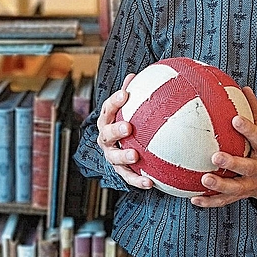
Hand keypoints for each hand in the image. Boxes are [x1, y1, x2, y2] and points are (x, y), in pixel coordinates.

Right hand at [96, 74, 153, 190]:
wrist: (118, 147)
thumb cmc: (126, 121)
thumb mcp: (127, 108)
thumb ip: (133, 93)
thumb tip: (136, 74)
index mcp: (107, 120)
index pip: (108, 108)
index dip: (115, 101)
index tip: (126, 93)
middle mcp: (106, 139)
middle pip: (106, 134)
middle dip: (115, 130)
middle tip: (127, 126)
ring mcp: (111, 155)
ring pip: (114, 157)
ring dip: (123, 156)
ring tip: (135, 155)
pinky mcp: (120, 171)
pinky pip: (128, 177)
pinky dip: (137, 180)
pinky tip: (150, 182)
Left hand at [191, 87, 256, 208]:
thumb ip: (252, 111)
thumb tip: (244, 87)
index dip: (248, 129)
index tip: (235, 119)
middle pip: (248, 168)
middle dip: (233, 163)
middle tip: (216, 156)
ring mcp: (249, 185)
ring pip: (236, 188)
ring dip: (220, 185)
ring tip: (204, 179)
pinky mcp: (239, 197)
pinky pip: (223, 201)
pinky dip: (209, 201)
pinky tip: (194, 198)